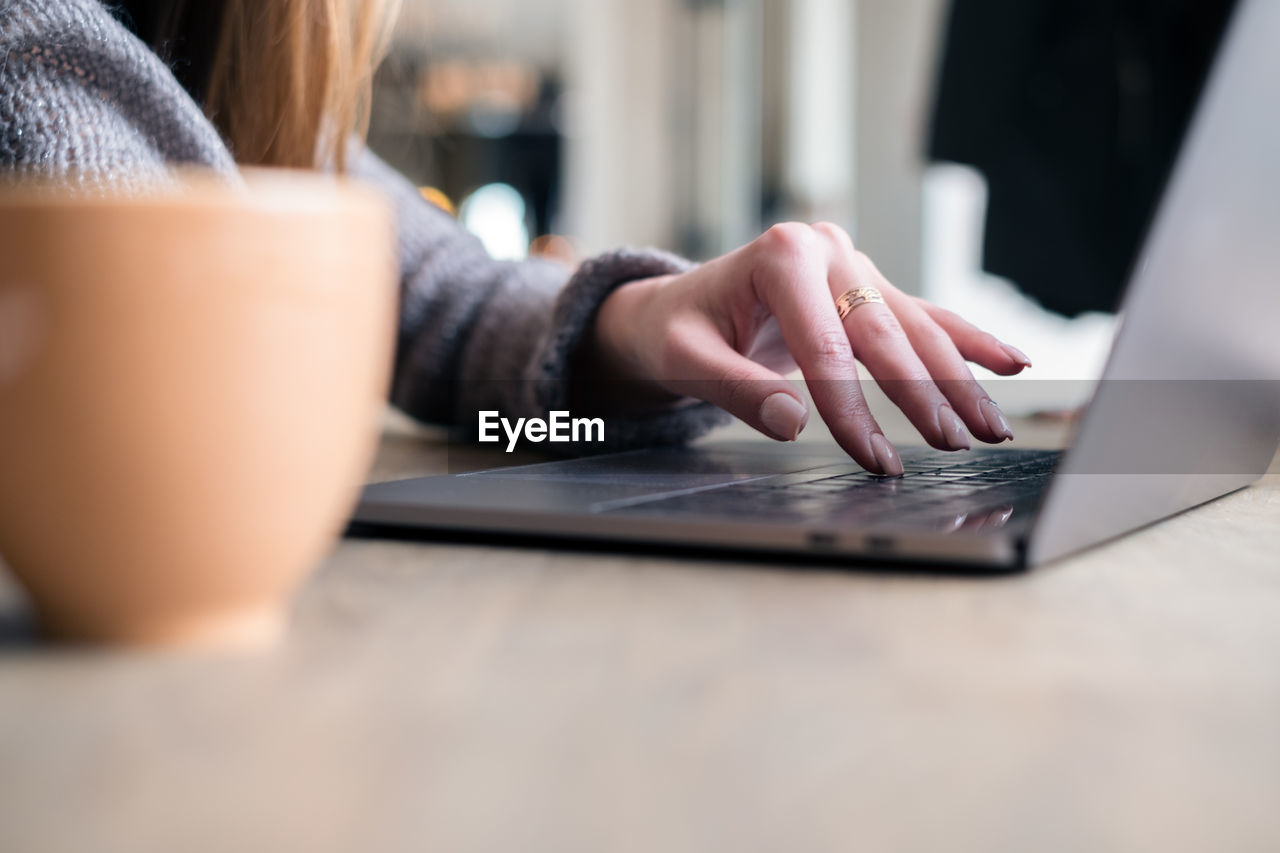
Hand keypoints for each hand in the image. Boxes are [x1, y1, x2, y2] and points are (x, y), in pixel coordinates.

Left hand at [585, 222, 1031, 475]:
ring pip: (915, 326)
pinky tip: (1010, 363)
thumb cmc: (677, 330)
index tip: (875, 459)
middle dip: (922, 395)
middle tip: (952, 445)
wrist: (676, 306)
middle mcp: (826, 250)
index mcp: (781, 257)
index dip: (852, 409)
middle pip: (885, 333)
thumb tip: (793, 422)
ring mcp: (851, 265)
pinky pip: (922, 316)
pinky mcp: (865, 285)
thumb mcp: (686, 359)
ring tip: (992, 427)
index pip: (827, 347)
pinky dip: (966, 343)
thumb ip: (736, 388)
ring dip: (958, 379)